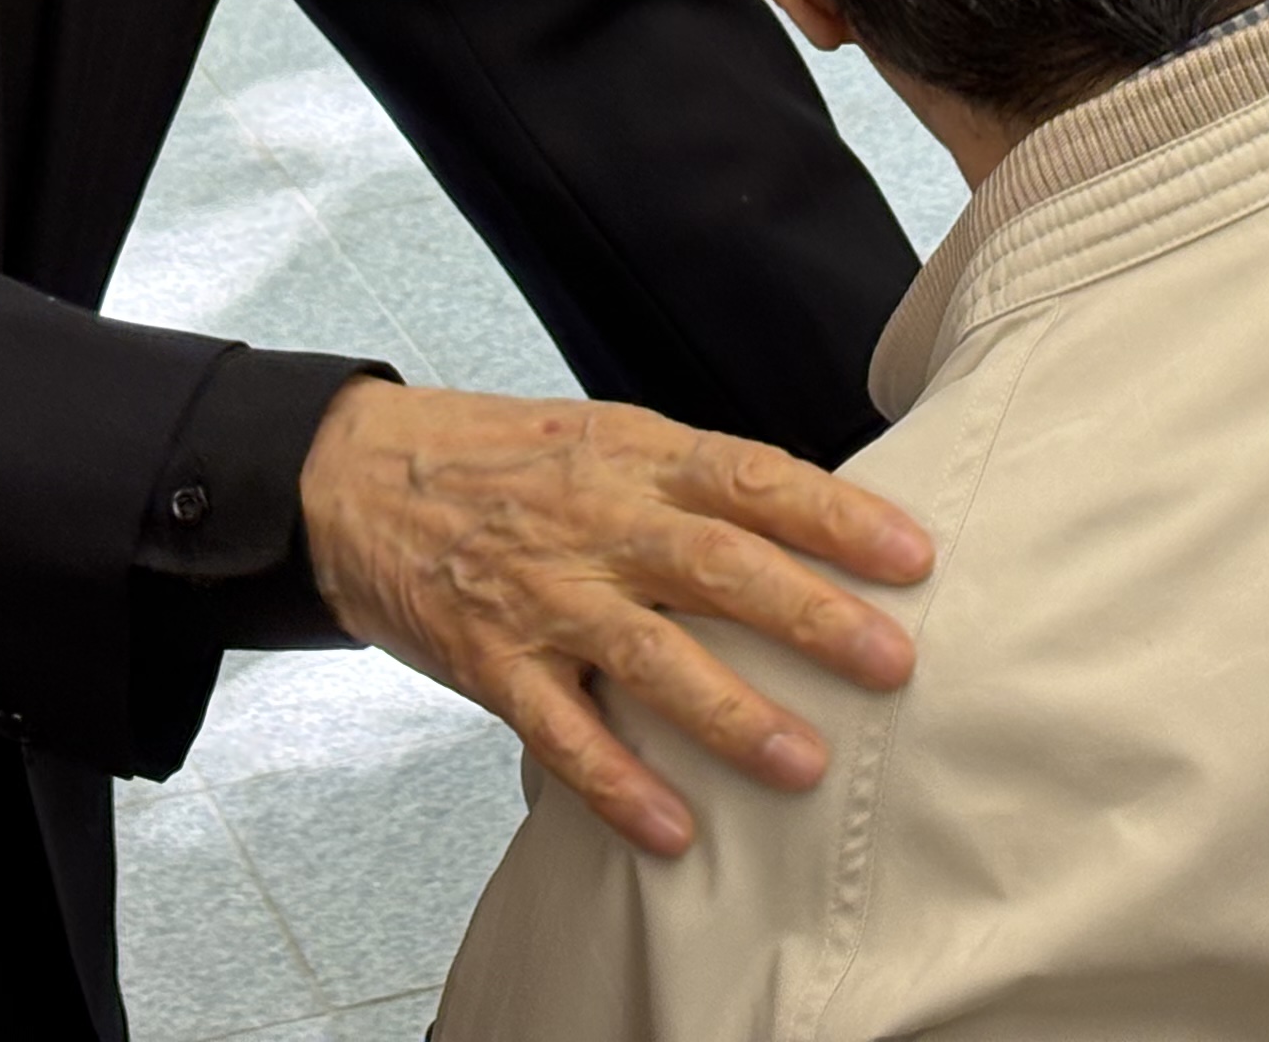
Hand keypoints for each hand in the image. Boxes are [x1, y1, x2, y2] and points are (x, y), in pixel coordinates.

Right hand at [299, 380, 932, 857]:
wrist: (354, 474)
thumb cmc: (498, 458)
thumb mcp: (603, 438)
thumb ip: (694, 485)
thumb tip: (816, 531)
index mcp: (635, 454)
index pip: (752, 477)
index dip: (837, 515)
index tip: (914, 554)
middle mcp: (596, 520)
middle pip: (717, 565)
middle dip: (811, 616)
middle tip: (893, 662)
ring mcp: (541, 593)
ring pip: (648, 656)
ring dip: (732, 713)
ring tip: (804, 762)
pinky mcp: (490, 660)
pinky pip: (560, 731)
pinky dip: (617, 784)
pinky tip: (673, 830)